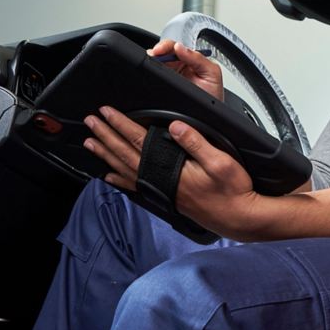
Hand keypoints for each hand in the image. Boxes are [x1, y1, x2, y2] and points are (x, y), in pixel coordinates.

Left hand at [84, 106, 259, 239]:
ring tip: (92, 143)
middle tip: (91, 122)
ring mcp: (160, 190)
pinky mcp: (164, 196)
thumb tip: (174, 126)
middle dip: (106, 136)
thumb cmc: (233, 191)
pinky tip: (109, 175)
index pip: (139, 141)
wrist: (239, 217)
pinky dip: (119, 180)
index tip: (107, 112)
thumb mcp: (220, 161)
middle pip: (124, 154)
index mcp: (170, 168)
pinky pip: (134, 186)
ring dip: (107, 154)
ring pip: (124, 169)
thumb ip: (195, 142)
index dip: (121, 125)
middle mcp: (160, 180)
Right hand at [147, 39, 223, 100]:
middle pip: (164, 53)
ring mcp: (171, 76)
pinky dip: (151, 74)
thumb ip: (198, 58)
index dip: (167, 46)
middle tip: (152, 56)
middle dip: (156, 52)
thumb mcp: (212, 74)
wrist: (209, 116)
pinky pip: (156, 77)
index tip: (160, 50)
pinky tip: (151, 75)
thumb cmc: (214, 95)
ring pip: (158, 64)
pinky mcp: (165, 86)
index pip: (176, 47)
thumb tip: (180, 47)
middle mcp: (180, 65)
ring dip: (152, 62)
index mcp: (192, 59)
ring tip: (150, 63)